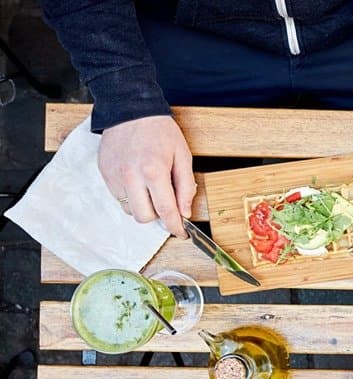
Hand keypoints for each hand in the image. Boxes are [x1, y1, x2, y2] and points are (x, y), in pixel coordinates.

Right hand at [99, 115, 195, 238]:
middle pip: (143, 217)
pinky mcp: (104, 174)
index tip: (181, 233)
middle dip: (157, 216)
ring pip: (129, 210)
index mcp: (153, 172)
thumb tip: (185, 212)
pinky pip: (118, 197)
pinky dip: (130, 196)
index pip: (165, 211)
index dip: (175, 227)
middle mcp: (130, 177)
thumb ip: (186, 186)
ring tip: (149, 187)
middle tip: (165, 202)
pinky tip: (137, 179)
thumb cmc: (160, 131)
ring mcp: (114, 176)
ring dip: (143, 206)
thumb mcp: (183, 156)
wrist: (130, 109)